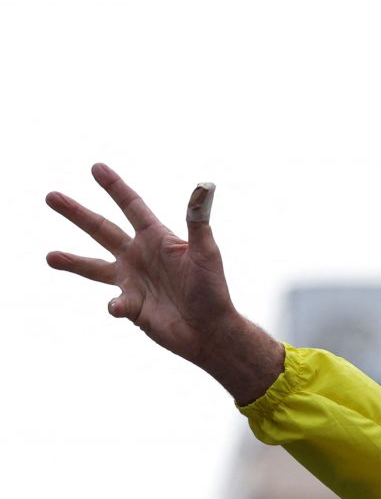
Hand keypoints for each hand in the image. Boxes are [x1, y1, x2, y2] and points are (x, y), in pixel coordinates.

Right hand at [46, 163, 282, 403]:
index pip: (132, 207)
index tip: (96, 167)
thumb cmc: (213, 289)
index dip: (115, 187)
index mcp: (157, 239)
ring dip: (72, 261)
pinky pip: (114, 303)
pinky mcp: (131, 306)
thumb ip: (199, 221)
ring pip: (94, 267)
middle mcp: (140, 256)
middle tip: (50, 196)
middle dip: (77, 213)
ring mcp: (133, 281)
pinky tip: (119, 307)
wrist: (210, 330)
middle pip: (102, 230)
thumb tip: (204, 187)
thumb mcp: (206, 252)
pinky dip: (114, 304)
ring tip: (49, 256)